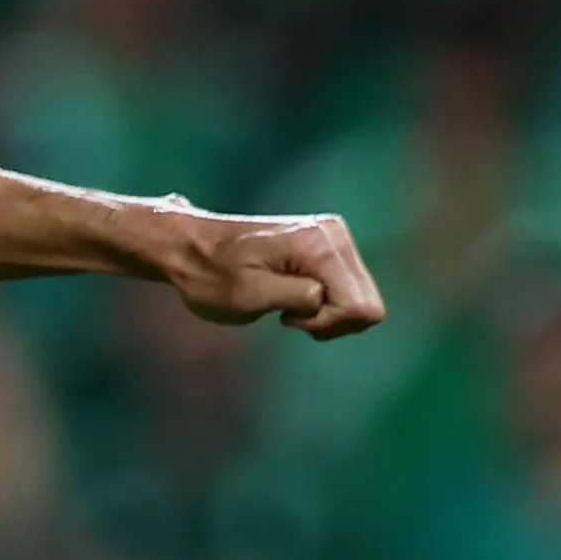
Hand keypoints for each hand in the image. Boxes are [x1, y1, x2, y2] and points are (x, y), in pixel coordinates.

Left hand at [156, 200, 387, 341]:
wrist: (193, 248)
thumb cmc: (213, 276)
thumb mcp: (250, 296)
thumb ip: (297, 296)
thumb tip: (327, 296)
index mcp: (320, 245)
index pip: (362, 307)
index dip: (328, 324)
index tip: (289, 315)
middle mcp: (335, 235)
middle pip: (368, 305)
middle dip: (331, 321)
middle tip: (287, 313)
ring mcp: (335, 238)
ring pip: (361, 301)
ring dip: (326, 315)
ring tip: (287, 305)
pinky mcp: (329, 246)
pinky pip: (349, 292)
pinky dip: (324, 305)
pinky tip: (293, 297)